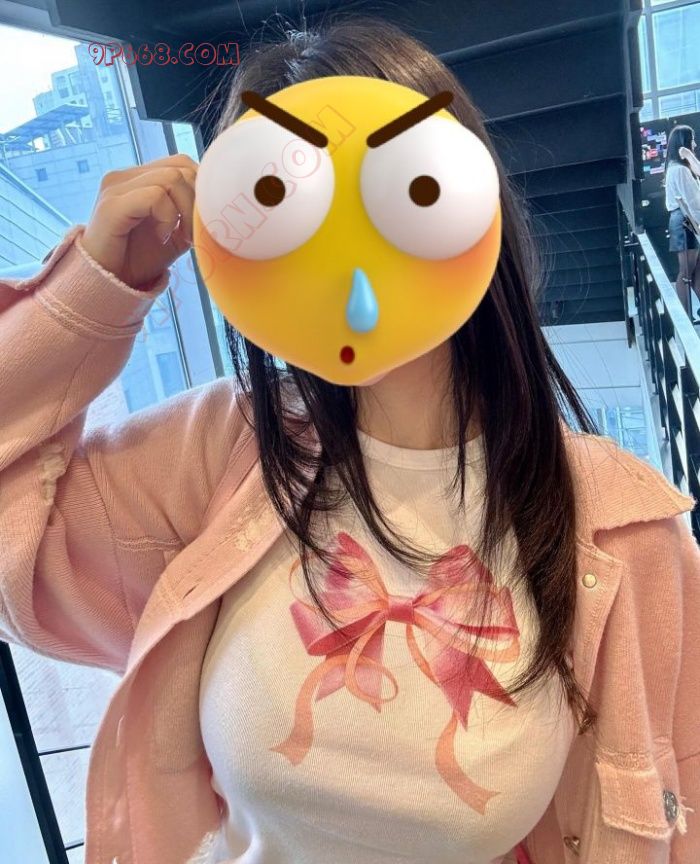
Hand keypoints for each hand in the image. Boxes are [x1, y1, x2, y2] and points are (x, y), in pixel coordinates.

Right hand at [81, 154, 196, 288]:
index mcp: (139, 178)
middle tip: (190, 233)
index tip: (199, 222)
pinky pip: (155, 196)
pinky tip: (162, 237)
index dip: (200, 190)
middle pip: (181, 167)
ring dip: (185, 212)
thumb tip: (218, 203)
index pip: (182, 163)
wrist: (110, 283)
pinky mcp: (112, 204)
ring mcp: (116, 187)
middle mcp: (125, 176)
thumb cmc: (140, 259)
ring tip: (177, 236)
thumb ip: (193, 213)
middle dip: (196, 202)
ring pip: (172, 178)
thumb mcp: (176, 233)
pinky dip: (167, 218)